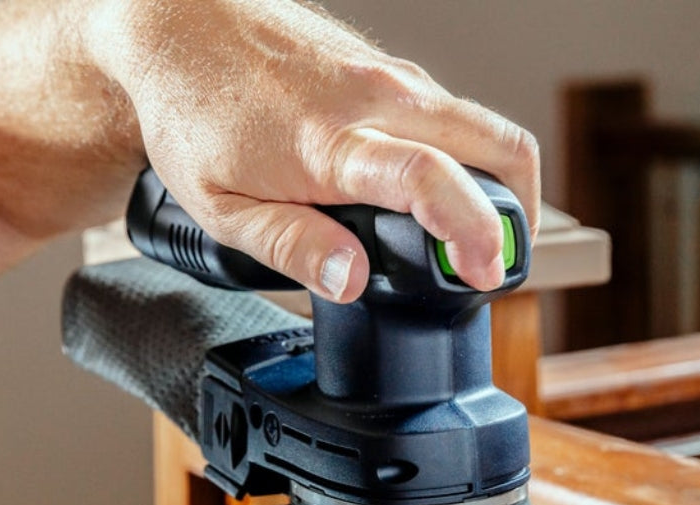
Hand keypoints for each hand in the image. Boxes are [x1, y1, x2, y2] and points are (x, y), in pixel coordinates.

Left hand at [82, 0, 539, 301]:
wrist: (183, 28)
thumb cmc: (195, 116)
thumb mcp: (224, 207)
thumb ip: (291, 246)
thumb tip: (350, 281)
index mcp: (332, 142)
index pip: (430, 180)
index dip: (474, 231)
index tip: (486, 273)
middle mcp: (376, 99)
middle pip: (495, 144)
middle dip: (517, 212)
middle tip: (492, 263)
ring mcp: (388, 78)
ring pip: (481, 125)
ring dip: (494, 182)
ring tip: (466, 235)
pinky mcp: (387, 70)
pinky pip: (449, 114)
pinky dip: (464, 157)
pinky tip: (431, 190)